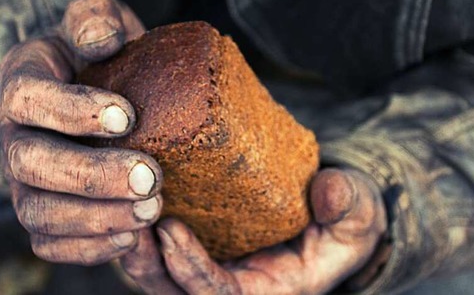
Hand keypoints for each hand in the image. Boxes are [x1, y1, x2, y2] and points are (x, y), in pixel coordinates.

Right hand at [0, 0, 163, 264]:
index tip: (128, 117)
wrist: (100, 85)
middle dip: (92, 176)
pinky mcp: (40, 210)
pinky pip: (47, 243)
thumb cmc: (102, 50)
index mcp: (22, 79)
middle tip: (152, 177)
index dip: (71, 111)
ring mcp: (21, 178)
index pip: (27, 98)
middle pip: (30, 163)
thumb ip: (95, 17)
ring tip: (150, 210)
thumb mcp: (98, 17)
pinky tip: (130, 238)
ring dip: (95, 218)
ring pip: (37, 211)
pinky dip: (86, 248)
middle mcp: (12, 133)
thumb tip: (102, 41)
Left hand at [120, 168, 387, 293]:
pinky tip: (124, 195)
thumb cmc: (342, 220)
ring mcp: (209, 267)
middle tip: (128, 221)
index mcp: (265, 292)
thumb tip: (328, 189)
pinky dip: (138, 231)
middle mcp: (230, 286)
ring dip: (133, 248)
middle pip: (173, 291)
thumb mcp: (357, 215)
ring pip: (156, 274)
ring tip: (117, 208)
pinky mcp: (198, 243)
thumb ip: (348, 207)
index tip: (171, 230)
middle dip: (147, 263)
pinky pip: (157, 248)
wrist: (328, 212)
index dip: (192, 270)